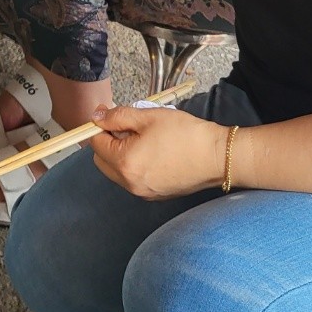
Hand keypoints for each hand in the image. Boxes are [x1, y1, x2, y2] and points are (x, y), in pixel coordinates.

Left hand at [88, 103, 225, 198]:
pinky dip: (135, 165)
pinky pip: (133, 179)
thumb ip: (117, 116)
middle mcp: (129, 184)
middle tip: (129, 127)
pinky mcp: (155, 196)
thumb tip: (96, 116)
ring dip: (121, 154)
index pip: (96, 143)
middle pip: (102, 160)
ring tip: (145, 138)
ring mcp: (142, 193)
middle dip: (109, 142)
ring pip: (117, 171)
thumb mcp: (147, 117)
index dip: (101, 126)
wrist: (216, 156)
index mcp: (124, 163)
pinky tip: (155, 152)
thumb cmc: (183, 134)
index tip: (112, 115)